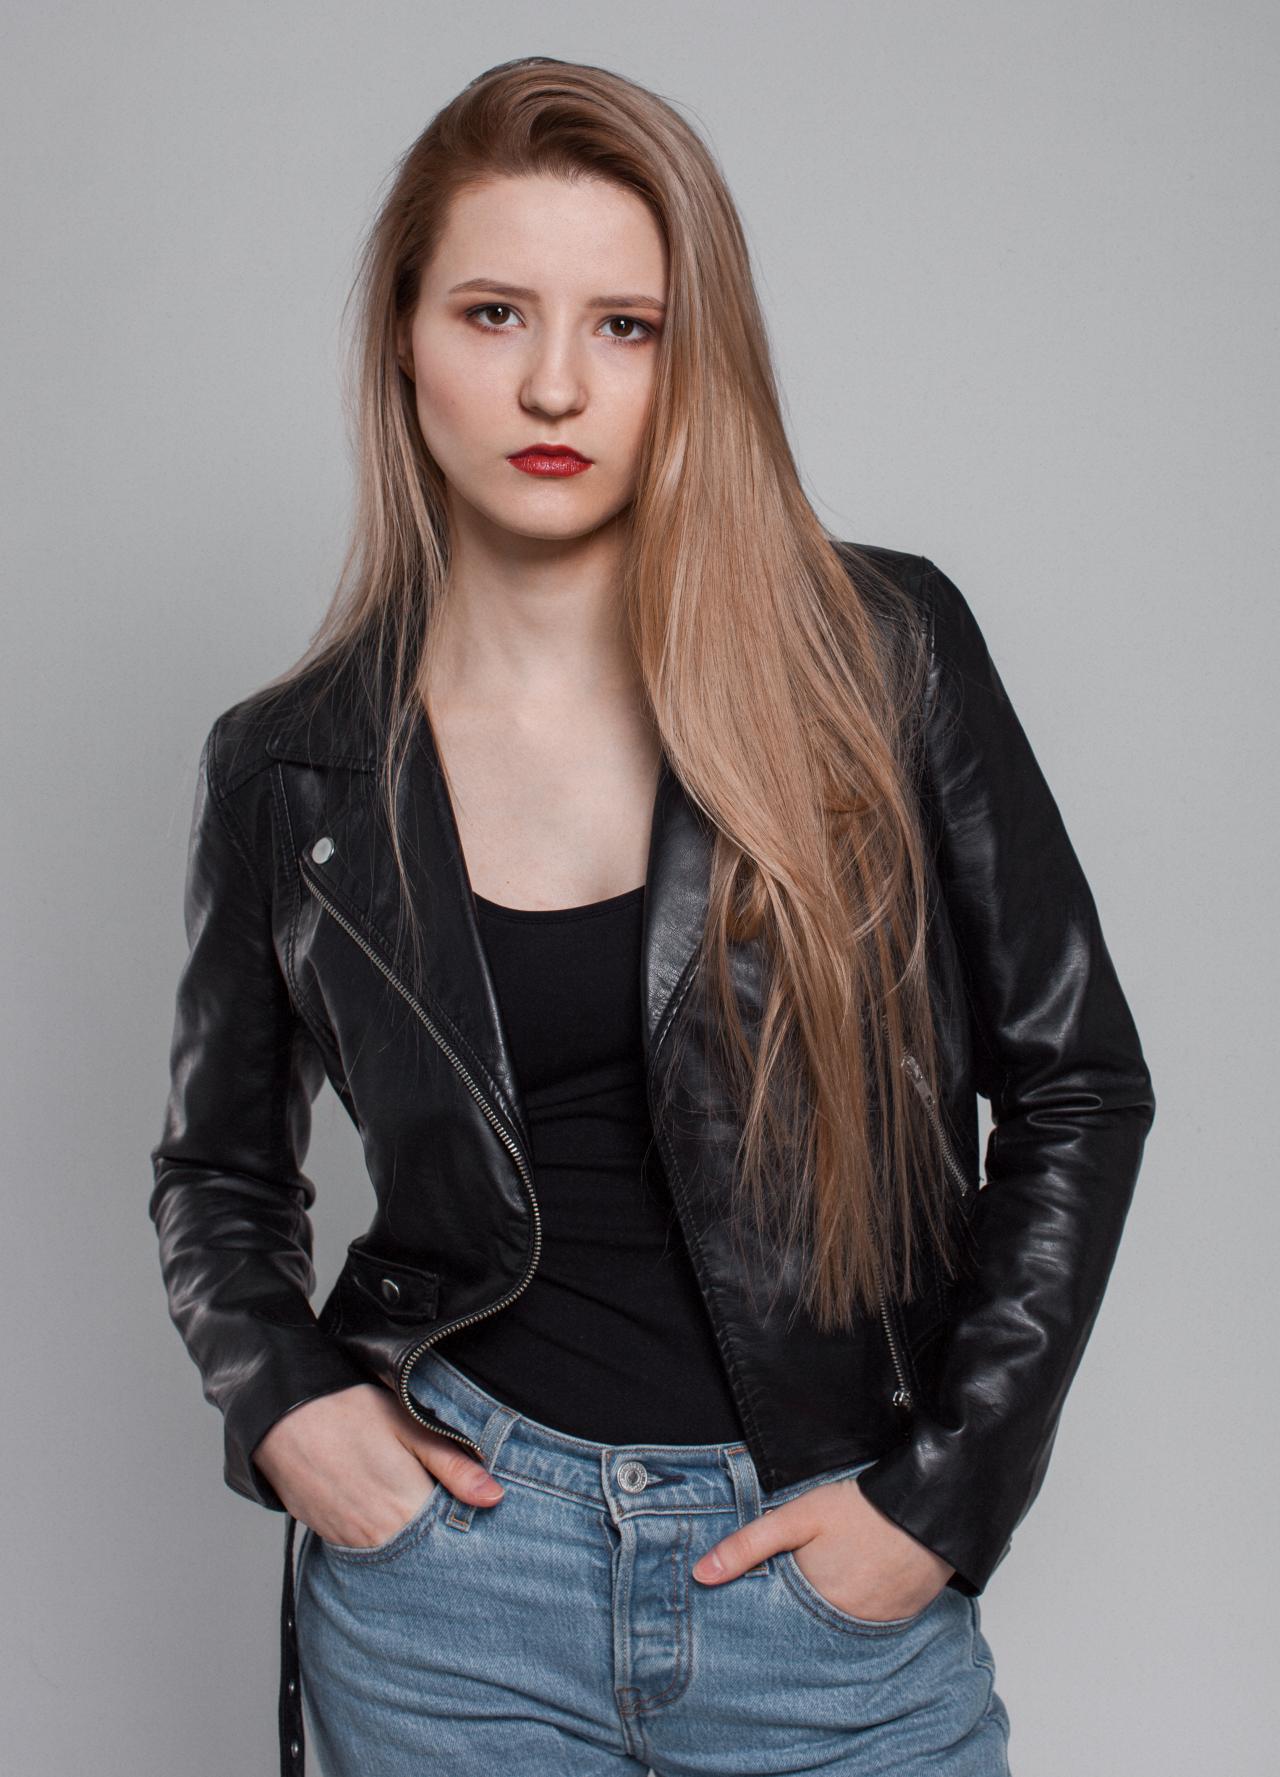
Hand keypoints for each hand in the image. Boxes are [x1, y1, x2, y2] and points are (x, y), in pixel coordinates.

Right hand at [252, 1382, 504, 1548]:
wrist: (283, 1417)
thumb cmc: (350, 1412)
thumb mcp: (410, 1427)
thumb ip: (453, 1466)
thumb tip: (494, 1498)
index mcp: (406, 1510)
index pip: (450, 1542)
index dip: (466, 1530)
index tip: (479, 1518)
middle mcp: (378, 1538)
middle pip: (423, 1554)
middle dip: (440, 1539)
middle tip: (448, 1509)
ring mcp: (349, 1542)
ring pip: (394, 1554)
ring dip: (410, 1539)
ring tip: (415, 1506)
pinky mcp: (327, 1537)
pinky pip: (365, 1549)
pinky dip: (380, 1536)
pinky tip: (385, 1510)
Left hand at [692, 1473, 954, 1621]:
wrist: (928, 1508)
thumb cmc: (860, 1510)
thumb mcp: (798, 1517)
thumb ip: (749, 1545)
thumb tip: (701, 1575)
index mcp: (813, 1606)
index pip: (774, 1626)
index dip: (761, 1615)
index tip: (746, 1611)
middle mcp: (843, 1628)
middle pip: (805, 1630)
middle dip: (792, 1617)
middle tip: (792, 1590)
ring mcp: (874, 1627)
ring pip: (835, 1629)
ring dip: (824, 1614)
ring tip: (821, 1587)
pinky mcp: (899, 1620)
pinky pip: (867, 1625)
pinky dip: (855, 1610)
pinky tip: (852, 1586)